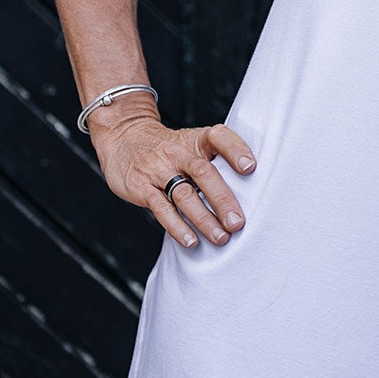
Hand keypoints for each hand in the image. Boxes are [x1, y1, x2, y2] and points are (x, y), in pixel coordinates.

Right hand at [87, 110, 255, 248]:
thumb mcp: (192, 142)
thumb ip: (217, 160)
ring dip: (204, 218)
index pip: (218, 137)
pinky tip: (191, 241)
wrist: (123, 136)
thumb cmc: (170, 147)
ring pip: (184, 194)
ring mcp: (159, 170)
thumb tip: (255, 190)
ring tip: (221, 238)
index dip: (235, 150)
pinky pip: (161, 208)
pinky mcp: (142, 187)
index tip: (250, 167)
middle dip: (222, 199)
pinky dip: (177, 226)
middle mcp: (179, 153)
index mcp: (197, 140)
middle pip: (204, 173)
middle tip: (238, 223)